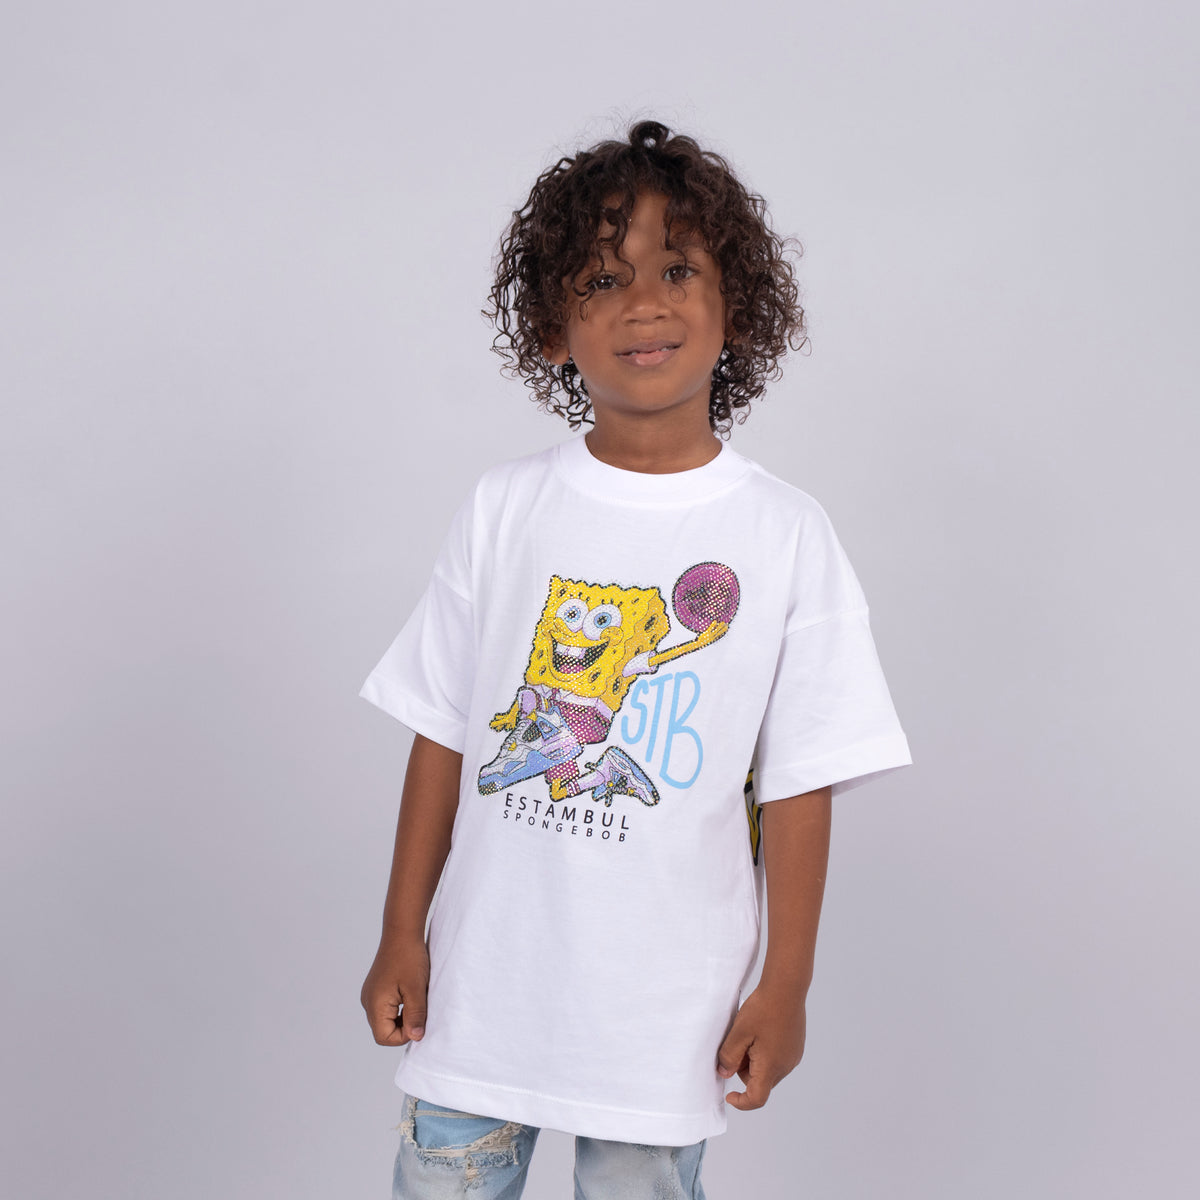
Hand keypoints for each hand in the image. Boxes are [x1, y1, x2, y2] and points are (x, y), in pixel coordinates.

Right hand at [360, 935, 429, 1046]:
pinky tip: (410, 993)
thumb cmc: (409, 957)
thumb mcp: (416, 989)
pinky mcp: (377, 988)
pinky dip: (400, 1007)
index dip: (404, 1035)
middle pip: (384, 1030)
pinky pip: (386, 1007)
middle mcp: (368, 1002)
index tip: (419, 1018)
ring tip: (416, 999)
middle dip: (404, 1026)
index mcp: (374, 1004)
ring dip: (403, 1016)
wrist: (402, 931)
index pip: (384, 1037)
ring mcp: (371, 994)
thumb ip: (415, 1015)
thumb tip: (416, 1037)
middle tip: (420, 1008)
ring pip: (386, 1019)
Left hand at [716, 984, 806, 1110]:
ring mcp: (793, 1057)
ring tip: (750, 1035)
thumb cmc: (763, 1009)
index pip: (757, 1099)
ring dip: (755, 1061)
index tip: (729, 1095)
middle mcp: (785, 1066)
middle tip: (738, 1046)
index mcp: (771, 1066)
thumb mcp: (738, 1033)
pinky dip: (766, 1053)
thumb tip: (725, 1073)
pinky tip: (761, 1031)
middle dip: (745, 1071)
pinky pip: (777, 1059)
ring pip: (768, 1070)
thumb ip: (729, 1057)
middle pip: (760, 1083)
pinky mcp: (796, 1047)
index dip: (741, 1102)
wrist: (786, 988)